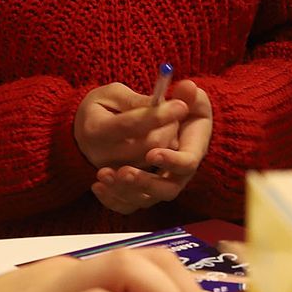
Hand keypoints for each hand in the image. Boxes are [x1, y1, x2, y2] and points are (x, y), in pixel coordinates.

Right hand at [74, 82, 187, 169]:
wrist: (83, 134)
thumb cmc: (100, 107)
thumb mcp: (112, 94)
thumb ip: (136, 101)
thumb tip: (164, 104)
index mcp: (95, 130)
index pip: (132, 124)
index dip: (159, 115)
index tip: (180, 105)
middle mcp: (103, 156)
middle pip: (149, 144)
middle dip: (169, 126)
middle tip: (175, 112)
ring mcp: (114, 172)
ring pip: (156, 158)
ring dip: (169, 140)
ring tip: (163, 125)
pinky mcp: (124, 184)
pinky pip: (154, 171)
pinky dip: (163, 155)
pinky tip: (158, 141)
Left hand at [92, 80, 211, 214]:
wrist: (173, 121)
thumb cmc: (181, 106)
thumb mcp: (185, 97)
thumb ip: (186, 96)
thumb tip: (189, 87)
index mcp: (195, 148)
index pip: (188, 163)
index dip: (171, 161)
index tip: (153, 154)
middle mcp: (179, 172)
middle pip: (167, 189)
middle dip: (144, 181)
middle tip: (123, 171)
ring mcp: (161, 184)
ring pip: (146, 199)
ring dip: (124, 190)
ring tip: (103, 174)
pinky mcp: (143, 190)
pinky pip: (130, 204)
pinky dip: (113, 199)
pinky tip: (97, 186)